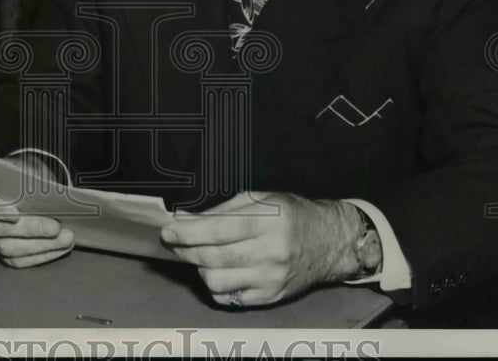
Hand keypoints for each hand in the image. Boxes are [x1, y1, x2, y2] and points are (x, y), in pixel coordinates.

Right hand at [0, 158, 74, 268]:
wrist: (16, 183)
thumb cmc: (17, 173)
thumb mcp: (21, 165)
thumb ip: (28, 175)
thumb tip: (49, 191)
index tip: (16, 214)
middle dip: (30, 229)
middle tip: (55, 227)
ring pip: (9, 249)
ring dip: (41, 245)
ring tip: (66, 238)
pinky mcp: (0, 253)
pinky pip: (18, 260)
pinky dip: (42, 255)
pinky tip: (62, 247)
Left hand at [160, 192, 364, 307]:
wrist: (329, 242)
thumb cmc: (292, 215)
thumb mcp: (262, 199)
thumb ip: (224, 210)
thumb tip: (188, 220)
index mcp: (269, 220)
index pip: (218, 229)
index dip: (187, 232)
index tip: (168, 231)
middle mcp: (271, 251)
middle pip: (213, 257)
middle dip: (185, 250)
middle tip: (174, 244)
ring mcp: (271, 278)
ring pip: (217, 281)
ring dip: (200, 269)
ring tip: (201, 257)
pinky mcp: (271, 296)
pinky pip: (230, 298)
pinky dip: (216, 287)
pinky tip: (219, 272)